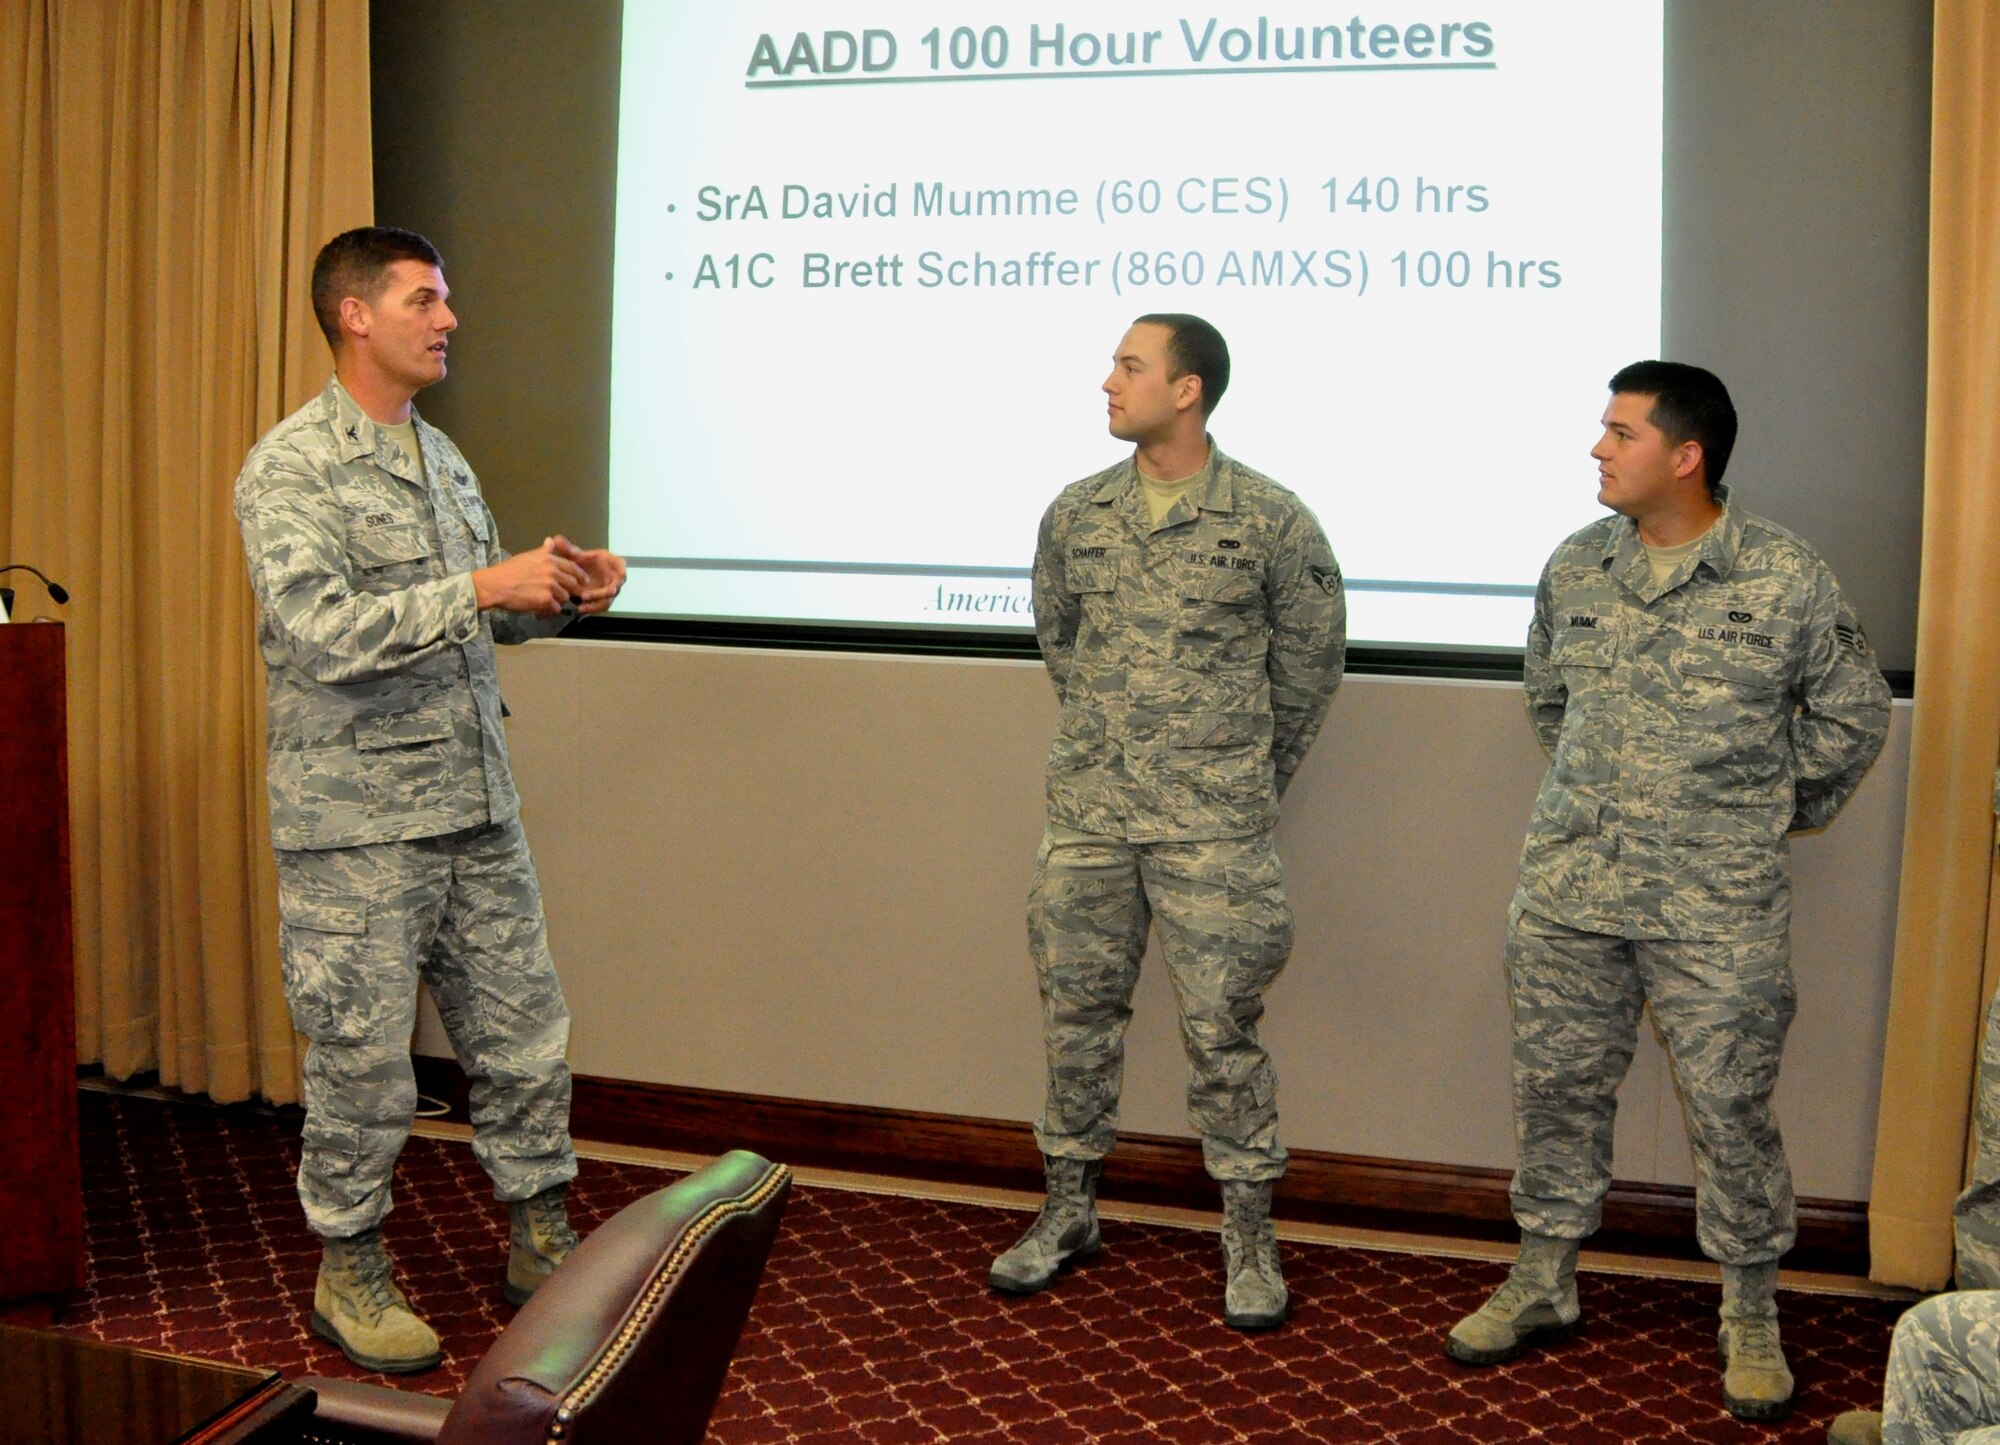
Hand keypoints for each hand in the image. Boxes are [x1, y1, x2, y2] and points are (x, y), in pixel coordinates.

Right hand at [472, 540, 589, 616]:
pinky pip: (555, 608)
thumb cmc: (508, 570)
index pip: (572, 567)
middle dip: (567, 590)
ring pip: (564, 597)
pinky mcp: (545, 600)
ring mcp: (550, 586)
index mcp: (549, 560)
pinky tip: (540, 609)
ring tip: (544, 602)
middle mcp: (552, 572)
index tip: (583, 581)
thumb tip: (551, 541)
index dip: (580, 575)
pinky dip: (549, 610)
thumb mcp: (528, 556)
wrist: (495, 585)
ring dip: (556, 601)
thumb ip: (543, 551)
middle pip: (572, 584)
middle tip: (558, 594)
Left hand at [549, 535, 626, 614]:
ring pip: (608, 599)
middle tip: (595, 591)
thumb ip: (567, 549)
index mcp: (609, 562)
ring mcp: (608, 589)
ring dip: (597, 602)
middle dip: (606, 591)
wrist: (577, 575)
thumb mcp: (574, 556)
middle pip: (616, 586)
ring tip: (583, 602)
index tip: (621, 573)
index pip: (621, 564)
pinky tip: (581, 607)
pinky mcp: (602, 599)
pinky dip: (592, 608)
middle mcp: (612, 577)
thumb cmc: (581, 563)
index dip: (622, 568)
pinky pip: (601, 606)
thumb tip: (556, 539)